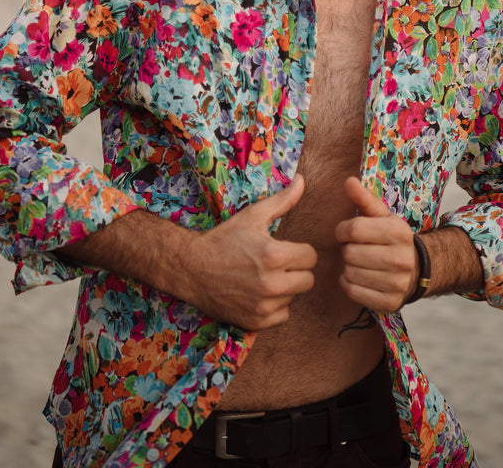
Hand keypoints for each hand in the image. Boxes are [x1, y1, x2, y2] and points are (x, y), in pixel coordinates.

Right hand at [181, 174, 316, 330]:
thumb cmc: (224, 239)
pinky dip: (275, 307)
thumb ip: (283, 200)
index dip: (299, 250)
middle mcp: (272, 284)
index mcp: (275, 256)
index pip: (311, 257)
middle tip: (276, 263)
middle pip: (308, 280)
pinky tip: (259, 294)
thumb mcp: (253, 216)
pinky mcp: (256, 322)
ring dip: (285, 288)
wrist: (191, 268)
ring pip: (295, 297)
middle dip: (296, 270)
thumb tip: (302, 180)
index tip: (285, 249)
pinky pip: (282, 316)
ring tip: (263, 277)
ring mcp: (264, 306)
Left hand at [335, 177, 417, 312]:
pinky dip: (349, 283)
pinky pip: (353, 291)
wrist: (417, 268)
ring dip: (348, 267)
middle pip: (350, 253)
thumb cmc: (392, 238)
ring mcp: (397, 283)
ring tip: (359, 262)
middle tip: (355, 248)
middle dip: (347, 249)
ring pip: (349, 273)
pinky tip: (358, 276)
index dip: (342, 230)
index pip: (353, 230)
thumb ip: (364, 198)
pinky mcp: (391, 302)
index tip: (345, 232)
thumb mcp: (382, 216)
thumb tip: (348, 181)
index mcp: (398, 232)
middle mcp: (401, 259)